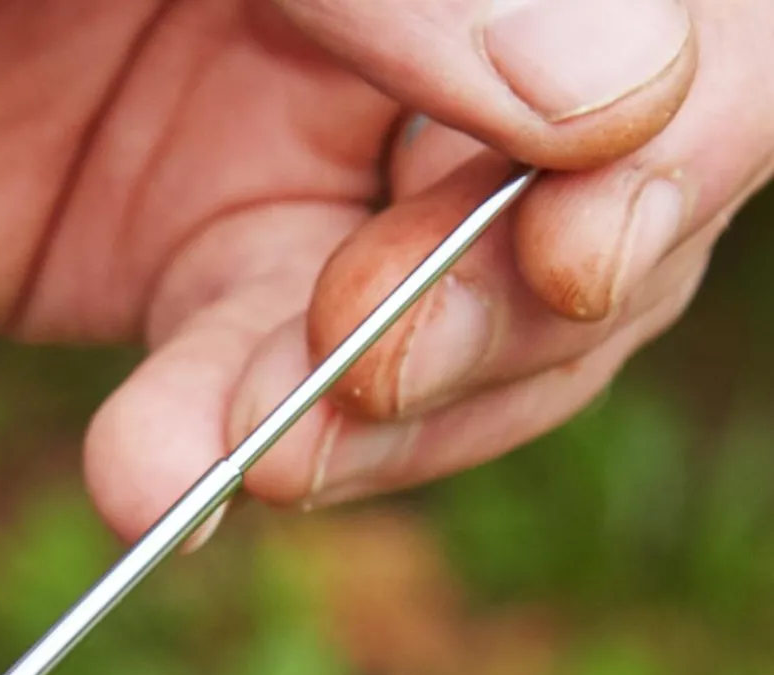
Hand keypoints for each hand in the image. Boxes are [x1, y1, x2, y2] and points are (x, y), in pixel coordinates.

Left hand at [0, 0, 754, 533]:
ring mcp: (267, 130)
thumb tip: (617, 94)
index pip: (677, 13)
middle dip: (494, 312)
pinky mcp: (145, 266)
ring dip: (362, 418)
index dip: (668, 143)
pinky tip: (160, 481)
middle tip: (349, 373)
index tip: (556, 242)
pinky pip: (258, 397)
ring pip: (429, 319)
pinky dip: (229, 463)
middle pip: (585, 190)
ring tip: (226, 445)